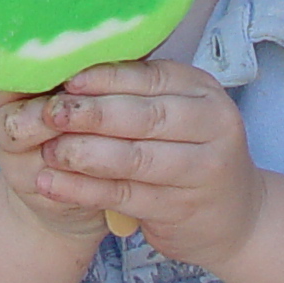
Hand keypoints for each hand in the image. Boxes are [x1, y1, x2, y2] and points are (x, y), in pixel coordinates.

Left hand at [11, 59, 265, 272]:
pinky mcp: (181, 209)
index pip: (150, 77)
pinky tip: (52, 185)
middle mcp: (212, 126)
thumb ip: (138, 92)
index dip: (105, 78)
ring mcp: (202, 171)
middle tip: (49, 114)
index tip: (64, 79)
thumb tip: (73, 64)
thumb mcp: (180, 113)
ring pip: (133, 159)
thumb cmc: (191, 153)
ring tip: (47, 152)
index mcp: (205, 91)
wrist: (236, 218)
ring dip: (83, 155)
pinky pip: (124, 196)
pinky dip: (83, 190)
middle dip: (90, 114)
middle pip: (143, 116)